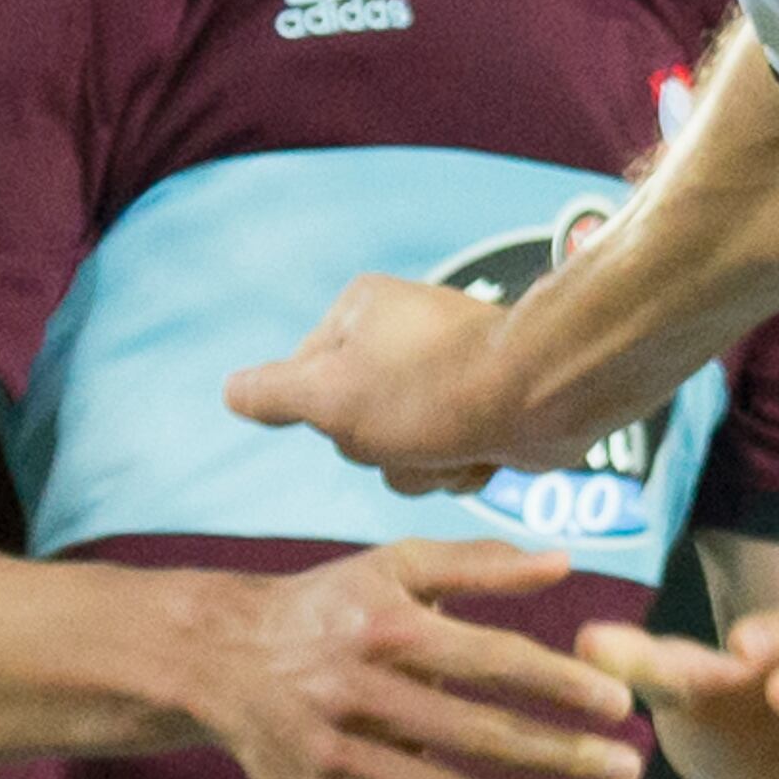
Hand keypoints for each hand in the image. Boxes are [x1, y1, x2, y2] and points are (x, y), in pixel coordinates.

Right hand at [172, 542, 646, 778]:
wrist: (222, 658)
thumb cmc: (330, 607)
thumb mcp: (395, 564)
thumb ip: (480, 563)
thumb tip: (564, 561)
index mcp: (390, 628)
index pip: (497, 662)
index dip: (564, 686)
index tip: (620, 705)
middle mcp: (363, 693)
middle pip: (483, 736)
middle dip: (565, 758)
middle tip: (625, 769)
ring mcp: (340, 756)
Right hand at [226, 276, 535, 493]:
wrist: (545, 396)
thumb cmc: (433, 392)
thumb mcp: (329, 396)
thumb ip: (273, 395)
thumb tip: (232, 392)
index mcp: (359, 312)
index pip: (301, 384)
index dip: (327, 416)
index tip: (361, 409)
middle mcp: (400, 334)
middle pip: (353, 426)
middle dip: (384, 448)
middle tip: (415, 428)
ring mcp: (444, 372)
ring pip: (400, 452)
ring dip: (425, 466)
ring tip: (456, 442)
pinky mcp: (480, 408)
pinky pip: (446, 457)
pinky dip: (462, 465)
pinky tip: (485, 452)